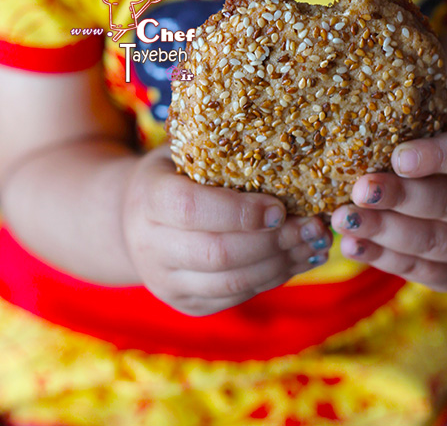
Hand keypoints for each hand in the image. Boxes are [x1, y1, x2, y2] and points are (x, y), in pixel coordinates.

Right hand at [121, 146, 332, 315]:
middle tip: (313, 226)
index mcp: (149, 196)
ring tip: (315, 244)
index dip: (239, 212)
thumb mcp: (185, 151)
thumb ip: (220, 152)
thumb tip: (284, 141)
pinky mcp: (186, 304)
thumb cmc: (174, 173)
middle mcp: (150, 245)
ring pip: (232, 283)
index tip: (279, 206)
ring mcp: (166, 281)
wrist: (131, 217)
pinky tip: (299, 259)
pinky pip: (237, 297)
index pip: (191, 208)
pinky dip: (274, 278)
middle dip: (272, 242)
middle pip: (218, 253)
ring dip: (282, 265)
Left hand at [331, 127, 446, 291]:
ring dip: (384, 231)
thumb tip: (361, 120)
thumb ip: (410, 128)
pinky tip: (351, 244)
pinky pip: (421, 271)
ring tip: (344, 219)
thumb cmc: (429, 147)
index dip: (439, 157)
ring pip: (435, 242)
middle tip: (361, 190)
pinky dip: (382, 258)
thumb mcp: (432, 129)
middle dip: (401, 198)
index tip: (399, 157)